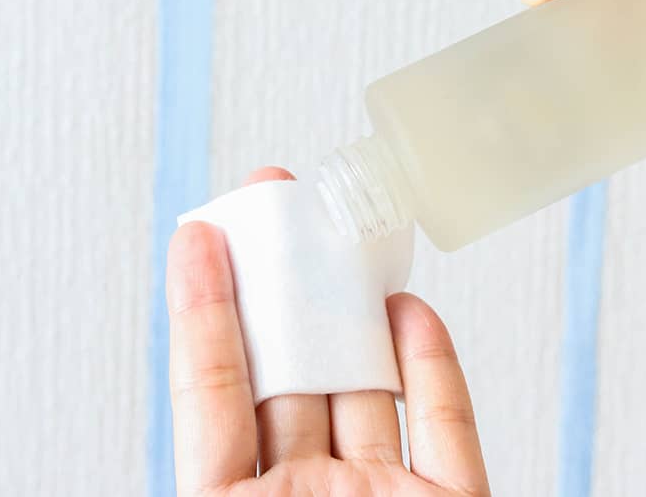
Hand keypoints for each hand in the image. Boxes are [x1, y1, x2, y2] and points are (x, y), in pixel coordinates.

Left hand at [166, 166, 490, 496]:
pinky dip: (435, 367)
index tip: (203, 233)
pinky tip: (410, 310)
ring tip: (343, 244)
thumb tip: (199, 337)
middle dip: (286, 292)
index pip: (214, 395)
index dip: (205, 310)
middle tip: (281, 214)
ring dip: (358, 316)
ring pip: (370, 391)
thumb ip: (215, 432)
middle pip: (293, 378)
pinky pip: (446, 428)